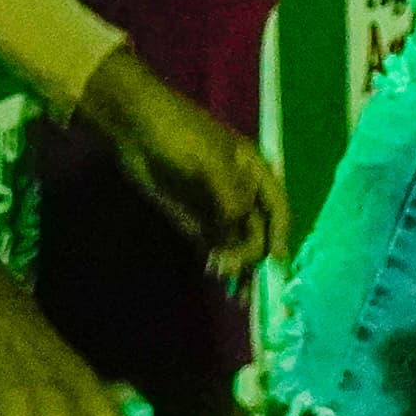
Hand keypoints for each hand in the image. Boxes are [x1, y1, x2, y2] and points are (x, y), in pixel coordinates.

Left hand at [78, 49, 288, 285]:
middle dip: (255, 258)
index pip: (277, 209)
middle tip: (244, 284)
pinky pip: (210, 241)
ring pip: (235, 241)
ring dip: (237, 265)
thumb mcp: (212, 164)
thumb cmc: (181, 134)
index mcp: (254, 172)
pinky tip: (214, 271)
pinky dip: (215, 257)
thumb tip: (243, 241)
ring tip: (234, 290)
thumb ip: (232, 203)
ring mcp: (214, 205)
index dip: (279, 236)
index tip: (276, 263)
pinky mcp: (190, 216)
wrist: (135, 124)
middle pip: (257, 231)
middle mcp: (240, 192)